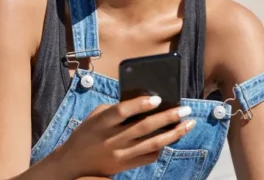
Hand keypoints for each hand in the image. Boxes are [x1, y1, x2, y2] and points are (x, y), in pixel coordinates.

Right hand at [56, 96, 195, 178]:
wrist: (74, 164)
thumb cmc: (87, 133)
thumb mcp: (95, 116)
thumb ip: (116, 108)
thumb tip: (144, 101)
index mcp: (102, 123)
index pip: (122, 112)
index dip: (140, 104)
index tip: (158, 98)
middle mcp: (112, 139)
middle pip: (143, 128)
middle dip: (168, 117)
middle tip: (185, 109)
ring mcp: (120, 155)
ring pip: (152, 144)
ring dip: (173, 133)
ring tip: (189, 124)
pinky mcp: (126, 166)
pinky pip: (149, 157)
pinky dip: (163, 147)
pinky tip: (174, 138)